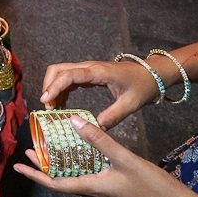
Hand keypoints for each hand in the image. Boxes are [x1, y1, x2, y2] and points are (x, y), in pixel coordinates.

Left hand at [14, 116, 190, 196]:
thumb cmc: (152, 184)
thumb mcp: (124, 158)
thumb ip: (98, 139)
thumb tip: (72, 121)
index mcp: (92, 187)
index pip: (56, 183)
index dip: (35, 175)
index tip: (18, 166)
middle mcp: (94, 192)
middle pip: (61, 181)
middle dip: (44, 168)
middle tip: (30, 152)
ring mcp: (104, 192)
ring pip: (75, 179)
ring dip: (60, 166)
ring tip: (49, 151)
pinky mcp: (113, 189)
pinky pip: (88, 177)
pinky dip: (77, 165)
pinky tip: (81, 154)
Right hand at [41, 60, 159, 129]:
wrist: (151, 74)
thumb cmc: (142, 86)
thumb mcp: (130, 104)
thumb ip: (112, 116)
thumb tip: (94, 129)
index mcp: (98, 72)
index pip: (69, 75)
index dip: (54, 87)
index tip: (46, 101)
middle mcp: (89, 67)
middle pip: (58, 69)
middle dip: (48, 86)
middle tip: (48, 107)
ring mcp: (88, 69)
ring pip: (60, 72)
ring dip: (53, 88)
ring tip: (53, 108)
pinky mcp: (89, 74)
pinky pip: (68, 78)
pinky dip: (60, 90)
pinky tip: (62, 105)